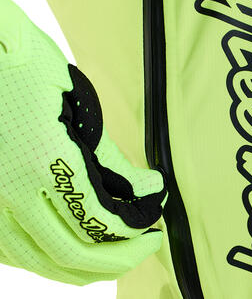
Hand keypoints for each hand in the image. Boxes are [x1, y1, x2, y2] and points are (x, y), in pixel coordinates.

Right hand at [0, 0, 166, 284]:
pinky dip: (45, 258)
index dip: (134, 226)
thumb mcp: (80, 106)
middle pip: (69, 253)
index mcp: (42, 160)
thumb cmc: (32, 66)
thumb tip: (145, 187)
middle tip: (148, 245)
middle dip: (119, 257)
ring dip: (82, 266)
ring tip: (116, 255)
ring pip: (36, 260)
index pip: (98, 218)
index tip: (156, 215)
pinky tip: (69, 249)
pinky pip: (11, 248)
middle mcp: (10, 191)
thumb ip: (109, 156)